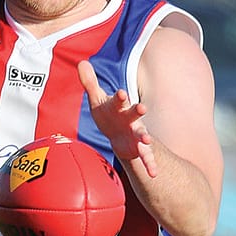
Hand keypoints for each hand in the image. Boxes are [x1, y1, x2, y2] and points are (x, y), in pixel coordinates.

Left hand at [78, 60, 156, 178]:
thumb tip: (82, 62)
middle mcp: (131, 118)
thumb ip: (90, 82)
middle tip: (142, 108)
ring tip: (148, 142)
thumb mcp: (97, 99)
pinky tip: (154, 174)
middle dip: (138, 111)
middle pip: (135, 114)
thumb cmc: (108, 113)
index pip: (120, 99)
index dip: (120, 96)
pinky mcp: (138, 148)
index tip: (121, 93)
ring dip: (145, 138)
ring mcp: (136, 133)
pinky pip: (146, 156)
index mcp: (120, 106)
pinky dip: (150, 164)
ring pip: (142, 135)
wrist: (118, 133)